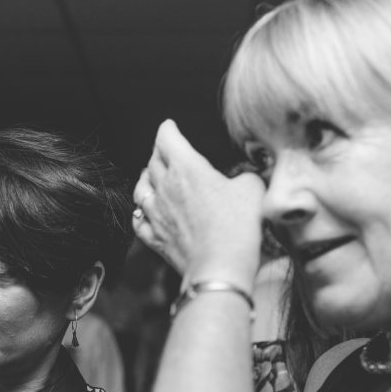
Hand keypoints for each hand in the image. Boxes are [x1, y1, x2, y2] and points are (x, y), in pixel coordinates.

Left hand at [133, 119, 264, 285]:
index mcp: (187, 168)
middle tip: (163, 149)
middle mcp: (165, 188)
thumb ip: (244, 177)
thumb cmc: (237, 226)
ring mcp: (155, 214)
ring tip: (148, 176)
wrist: (220, 266)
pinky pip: (138, 221)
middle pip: (153, 162)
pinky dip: (139, 213)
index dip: (168, 129)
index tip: (169, 126)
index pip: (168, 139)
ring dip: (145, 179)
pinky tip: (142, 213)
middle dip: (158, 152)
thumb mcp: (252, 189)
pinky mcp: (155, 238)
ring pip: (140, 189)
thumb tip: (242, 180)